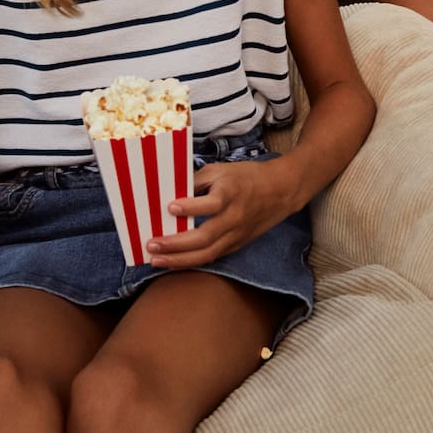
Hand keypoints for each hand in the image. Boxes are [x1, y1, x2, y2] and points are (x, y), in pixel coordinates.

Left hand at [147, 157, 298, 268]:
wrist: (281, 190)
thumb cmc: (246, 177)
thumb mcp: (221, 170)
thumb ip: (196, 181)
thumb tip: (168, 193)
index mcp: (232, 193)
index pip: (212, 204)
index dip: (191, 207)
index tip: (170, 207)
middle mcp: (235, 217)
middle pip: (205, 237)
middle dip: (176, 244)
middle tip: (151, 245)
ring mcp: (237, 234)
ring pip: (208, 254)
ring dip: (180, 260)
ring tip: (156, 261)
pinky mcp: (237, 244)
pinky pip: (213, 256)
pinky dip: (192, 261)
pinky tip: (174, 262)